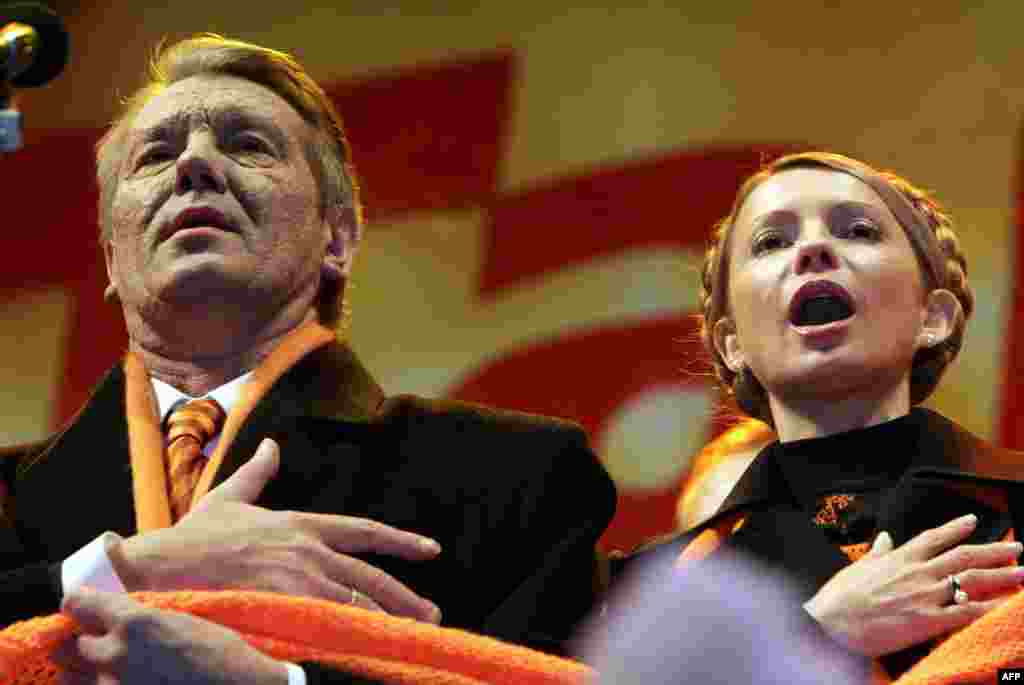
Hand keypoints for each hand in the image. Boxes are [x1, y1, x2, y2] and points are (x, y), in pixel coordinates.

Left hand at [53, 588, 286, 684]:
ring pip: (81, 677)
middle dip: (87, 640)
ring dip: (94, 671)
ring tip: (122, 667)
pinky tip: (136, 681)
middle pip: (74, 645)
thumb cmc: (222, 654)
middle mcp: (115, 655)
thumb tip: (117, 616)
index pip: (78, 604)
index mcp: (134, 622)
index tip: (81, 604)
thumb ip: (142, 619)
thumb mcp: (182, 620)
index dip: (79, 603)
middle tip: (105, 640)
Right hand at [108, 439, 442, 622]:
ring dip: (384, 619)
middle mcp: (306, 550)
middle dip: (404, 594)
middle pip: (368, 575)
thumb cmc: (192, 537)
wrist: (156, 567)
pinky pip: (327, 625)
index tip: (430, 550)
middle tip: (432, 612)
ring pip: (354, 603)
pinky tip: (369, 646)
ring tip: (410, 634)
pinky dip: (352, 635)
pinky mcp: (280, 608)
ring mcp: (295, 581)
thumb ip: (257, 474)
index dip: (399, 541)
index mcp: (300, 524)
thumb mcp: (229, 497)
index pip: (363, 531)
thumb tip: (272, 447)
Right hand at [804, 513, 1023, 655]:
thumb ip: (877, 553)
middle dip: (994, 551)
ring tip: (1022, 572)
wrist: (832, 622)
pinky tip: (1008, 606)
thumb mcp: (858, 567)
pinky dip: (990, 608)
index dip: (956, 527)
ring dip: (1002, 575)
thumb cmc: (840, 597)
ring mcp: (925, 596)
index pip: (934, 537)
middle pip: (964, 556)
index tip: (973, 520)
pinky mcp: (928, 621)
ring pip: (972, 580)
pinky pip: (966, 613)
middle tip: (1017, 548)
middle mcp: (918, 572)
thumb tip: (884, 538)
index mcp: (900, 558)